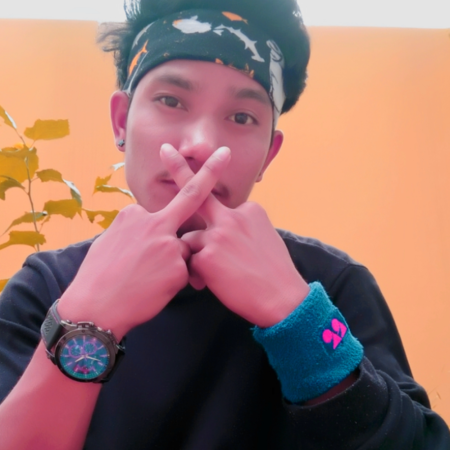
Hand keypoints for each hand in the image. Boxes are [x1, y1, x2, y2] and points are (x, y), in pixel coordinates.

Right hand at [59, 146, 231, 338]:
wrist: (95, 308)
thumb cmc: (97, 280)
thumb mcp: (108, 243)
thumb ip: (133, 231)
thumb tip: (142, 229)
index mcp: (134, 214)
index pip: (157, 218)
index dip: (154, 235)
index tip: (173, 161)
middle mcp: (153, 222)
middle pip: (187, 202)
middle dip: (208, 173)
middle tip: (224, 153)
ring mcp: (168, 243)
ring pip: (184, 251)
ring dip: (174, 266)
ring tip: (145, 283)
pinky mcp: (178, 267)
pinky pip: (185, 273)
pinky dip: (174, 283)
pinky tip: (153, 291)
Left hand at [160, 144, 308, 327]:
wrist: (284, 299)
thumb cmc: (275, 276)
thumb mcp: (265, 239)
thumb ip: (242, 228)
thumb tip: (223, 232)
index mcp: (249, 210)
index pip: (221, 211)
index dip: (217, 226)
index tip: (213, 164)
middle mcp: (232, 216)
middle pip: (198, 194)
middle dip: (180, 169)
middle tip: (165, 150)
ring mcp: (218, 234)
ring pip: (190, 240)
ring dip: (195, 258)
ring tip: (218, 276)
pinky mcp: (207, 255)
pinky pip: (189, 262)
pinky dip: (196, 275)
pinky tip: (211, 285)